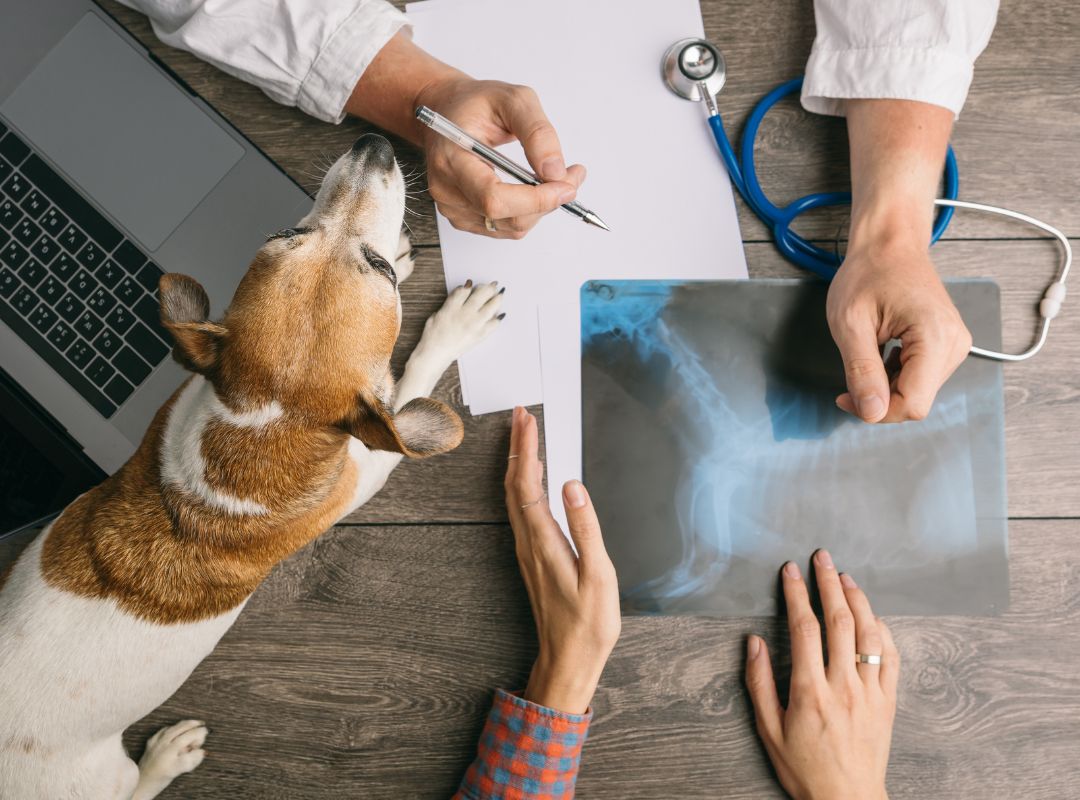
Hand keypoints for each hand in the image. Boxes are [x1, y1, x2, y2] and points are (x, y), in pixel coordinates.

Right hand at [345, 33, 584, 239]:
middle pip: (506, 218)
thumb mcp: (513, 99)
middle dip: (547, 202)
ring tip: (554, 178)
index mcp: (451, 159)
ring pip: (511, 227)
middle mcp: (447, 189)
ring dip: (541, 208)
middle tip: (571, 177)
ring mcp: (453, 208)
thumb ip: (537, 132)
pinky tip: (533, 189)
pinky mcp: (464, 218)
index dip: (535, 199)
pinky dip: (528, 212)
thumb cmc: (475, 104)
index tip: (566, 185)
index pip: (493, 198)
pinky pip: (506, 228)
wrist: (447, 112)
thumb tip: (555, 171)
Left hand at [504, 406, 620, 713]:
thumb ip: (585, 528)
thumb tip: (572, 486)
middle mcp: (528, 542)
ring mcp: (527, 550)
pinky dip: (522, 485)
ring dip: (518, 463)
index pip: (528, 483)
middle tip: (521, 415)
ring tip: (524, 437)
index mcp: (543, 541)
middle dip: (517, 446)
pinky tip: (531, 480)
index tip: (527, 419)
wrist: (568, 658)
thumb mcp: (598, 575)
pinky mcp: (532, 557)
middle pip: (515, 484)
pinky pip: (520, 510)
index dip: (526, 448)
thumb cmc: (589, 623)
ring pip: (514, 496)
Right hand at [746, 550, 898, 799]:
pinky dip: (883, 631)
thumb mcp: (769, 730)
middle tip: (821, 557)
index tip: (790, 571)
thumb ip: (760, 684)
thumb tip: (754, 643)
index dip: (796, 594)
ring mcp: (871, 693)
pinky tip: (873, 616)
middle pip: (839, 621)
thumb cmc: (804, 768)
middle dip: (828, 583)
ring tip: (846, 577)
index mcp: (810, 691)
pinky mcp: (889, 702)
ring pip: (869, 634)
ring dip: (858, 599)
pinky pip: (892, 658)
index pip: (804, 628)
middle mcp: (844, 686)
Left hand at [833, 98, 971, 423]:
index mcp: (935, 338)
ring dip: (886, 388)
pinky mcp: (948, 345)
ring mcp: (956, 346)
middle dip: (879, 400)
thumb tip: (871, 414)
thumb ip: (862, 371)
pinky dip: (896, 378)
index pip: (914, 404)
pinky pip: (922, 378)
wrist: (890, 244)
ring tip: (865, 357)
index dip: (877, 411)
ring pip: (918, 393)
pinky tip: (879, 356)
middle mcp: (955, 345)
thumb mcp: (851, 324)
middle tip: (848, 381)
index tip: (845, 396)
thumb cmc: (868, 274)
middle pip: (917, 401)